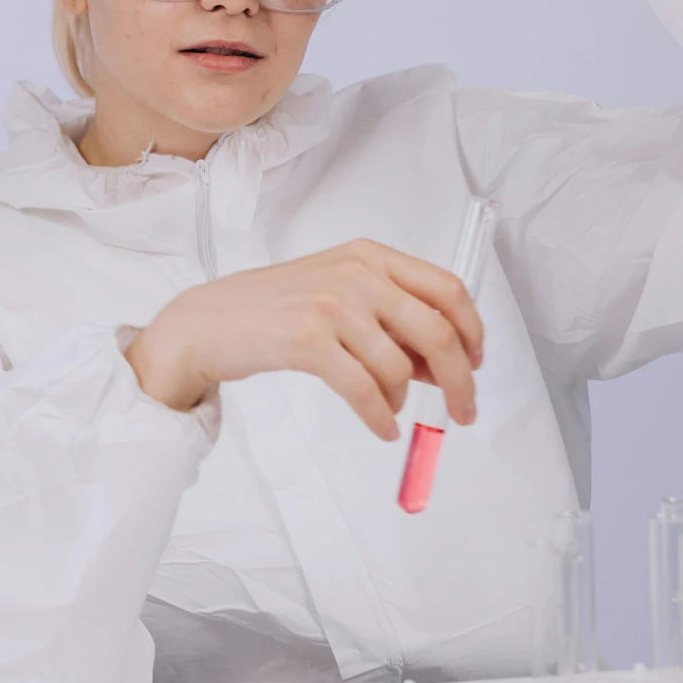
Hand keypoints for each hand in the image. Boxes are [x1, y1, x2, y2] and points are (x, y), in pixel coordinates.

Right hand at [124, 240, 483, 438]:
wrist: (206, 322)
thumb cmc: (271, 311)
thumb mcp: (336, 296)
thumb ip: (389, 319)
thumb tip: (442, 365)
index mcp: (369, 255)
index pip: (447, 290)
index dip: (472, 332)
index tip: (477, 363)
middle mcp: (356, 273)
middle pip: (436, 331)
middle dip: (459, 380)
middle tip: (463, 410)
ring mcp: (332, 304)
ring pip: (400, 367)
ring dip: (403, 400)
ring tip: (389, 411)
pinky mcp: (308, 340)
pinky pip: (365, 390)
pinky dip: (380, 417)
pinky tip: (380, 427)